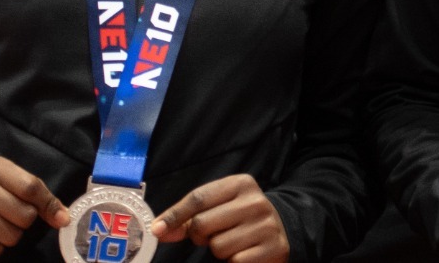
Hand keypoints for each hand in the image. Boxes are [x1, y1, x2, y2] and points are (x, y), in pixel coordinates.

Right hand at [0, 156, 68, 259]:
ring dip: (9, 237)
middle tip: (10, 216)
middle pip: (25, 217)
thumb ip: (40, 198)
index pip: (32, 188)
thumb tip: (63, 219)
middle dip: (23, 222)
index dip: (48, 206)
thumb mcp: (13, 183)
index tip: (59, 218)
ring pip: (11, 237)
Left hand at [151, 174, 288, 262]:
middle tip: (213, 234)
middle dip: (200, 235)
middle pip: (202, 224)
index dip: (174, 215)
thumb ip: (189, 216)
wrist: (281, 229)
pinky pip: (235, 261)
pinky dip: (233, 261)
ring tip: (233, 242)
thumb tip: (160, 230)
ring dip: (218, 251)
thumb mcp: (219, 206)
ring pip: (217, 246)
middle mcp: (256, 202)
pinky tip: (244, 253)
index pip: (198, 198)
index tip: (157, 230)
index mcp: (241, 184)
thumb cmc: (240, 217)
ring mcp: (266, 226)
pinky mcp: (273, 249)